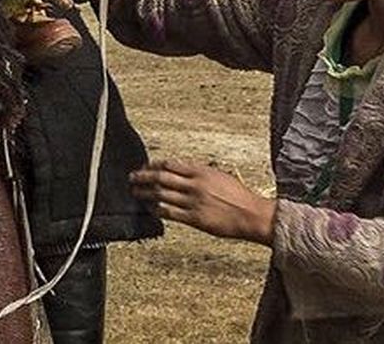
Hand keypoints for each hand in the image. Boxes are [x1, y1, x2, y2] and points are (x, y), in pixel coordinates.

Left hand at [129, 159, 276, 244]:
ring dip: (145, 193)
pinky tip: (150, 208)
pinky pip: (170, 213)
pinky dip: (157, 209)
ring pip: (162, 195)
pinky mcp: (195, 219)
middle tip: (132, 177)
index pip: (169, 164)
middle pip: (161, 177)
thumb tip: (182, 171)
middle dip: (143, 176)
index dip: (153, 165)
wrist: (251, 214)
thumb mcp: (218, 175)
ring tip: (135, 192)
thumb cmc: (238, 195)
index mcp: (200, 171)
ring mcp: (193, 202)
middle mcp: (194, 184)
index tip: (145, 166)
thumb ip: (199, 173)